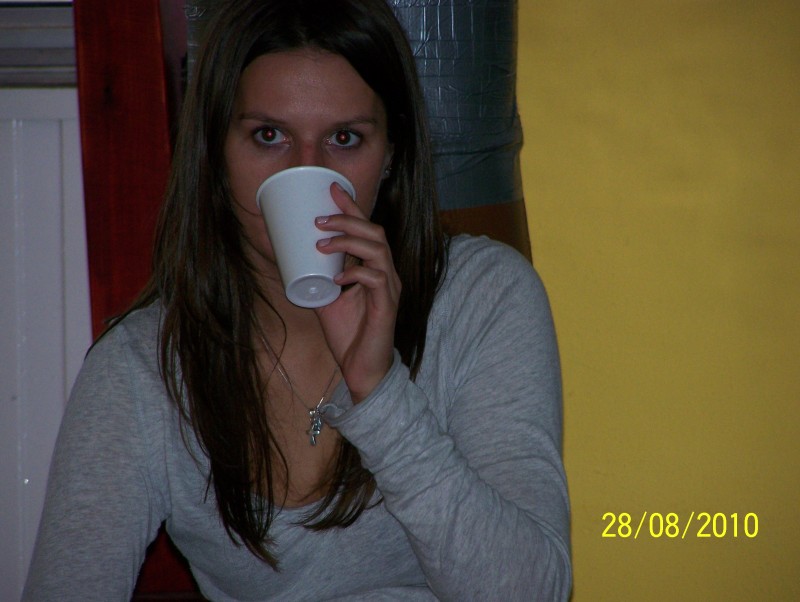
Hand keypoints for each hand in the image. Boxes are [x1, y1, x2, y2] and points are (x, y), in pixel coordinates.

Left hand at [314, 183, 400, 402]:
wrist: (363, 370)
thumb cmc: (349, 335)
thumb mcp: (327, 300)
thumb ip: (318, 279)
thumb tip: (292, 259)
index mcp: (374, 269)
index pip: (366, 230)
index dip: (351, 208)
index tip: (332, 189)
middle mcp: (386, 274)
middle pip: (375, 233)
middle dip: (348, 219)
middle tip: (320, 219)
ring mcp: (389, 289)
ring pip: (378, 250)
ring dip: (349, 241)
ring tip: (324, 243)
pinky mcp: (388, 306)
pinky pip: (376, 279)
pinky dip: (356, 273)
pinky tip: (338, 278)